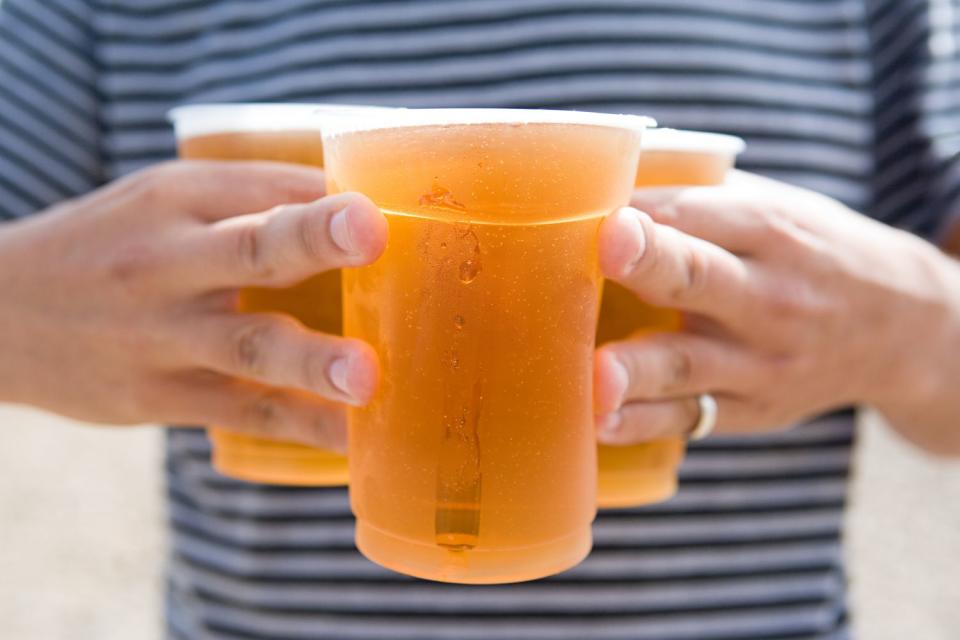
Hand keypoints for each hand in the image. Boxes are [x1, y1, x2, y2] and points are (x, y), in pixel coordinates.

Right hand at [0, 161, 387, 450]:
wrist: (1, 314)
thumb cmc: (107, 246)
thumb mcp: (158, 201)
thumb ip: (245, 199)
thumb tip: (346, 202)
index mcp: (173, 200)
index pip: (264, 188)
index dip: (326, 195)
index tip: (382, 201)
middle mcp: (168, 262)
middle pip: (251, 248)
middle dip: (313, 238)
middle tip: (372, 235)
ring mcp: (163, 336)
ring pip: (248, 345)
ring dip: (312, 360)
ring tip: (366, 378)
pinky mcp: (161, 397)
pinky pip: (244, 412)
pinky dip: (302, 425)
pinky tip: (352, 439)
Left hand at [594, 172, 959, 453]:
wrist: (901, 328)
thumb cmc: (812, 255)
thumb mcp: (779, 209)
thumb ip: (700, 197)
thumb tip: (604, 178)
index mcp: (769, 230)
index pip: (696, 213)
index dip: (644, 209)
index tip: (600, 205)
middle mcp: (766, 296)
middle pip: (696, 276)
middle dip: (650, 260)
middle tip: (608, 246)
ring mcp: (759, 360)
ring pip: (688, 362)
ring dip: (638, 369)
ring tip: (597, 375)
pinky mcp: (751, 408)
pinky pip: (691, 418)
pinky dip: (646, 422)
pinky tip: (604, 421)